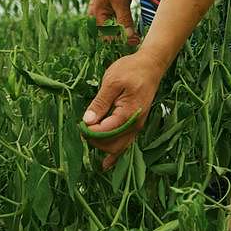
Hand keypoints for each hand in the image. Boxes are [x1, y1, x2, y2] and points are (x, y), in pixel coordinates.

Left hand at [82, 51, 163, 170]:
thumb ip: (100, 102)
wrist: (151, 66)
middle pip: (112, 144)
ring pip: (118, 147)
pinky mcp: (135, 125)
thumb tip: (87, 120)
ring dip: (102, 147)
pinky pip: (125, 144)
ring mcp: (136, 127)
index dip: (90, 131)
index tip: (80, 125)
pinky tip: (106, 165)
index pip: (105, 131)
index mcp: (128, 114)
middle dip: (95, 141)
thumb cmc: (131, 70)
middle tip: (81, 131)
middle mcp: (134, 125)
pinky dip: (115, 155)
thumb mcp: (112, 81)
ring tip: (88, 142)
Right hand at [89, 0, 139, 44]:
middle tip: (137, 40)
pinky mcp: (104, 11)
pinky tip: (131, 27)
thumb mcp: (121, 2)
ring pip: (111, 29)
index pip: (108, 37)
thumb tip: (129, 37)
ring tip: (136, 36)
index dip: (122, 41)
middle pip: (108, 35)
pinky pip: (112, 23)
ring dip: (122, 33)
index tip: (136, 41)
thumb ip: (124, 20)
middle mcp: (95, 18)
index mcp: (96, 16)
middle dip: (122, 39)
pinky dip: (121, 26)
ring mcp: (99, 14)